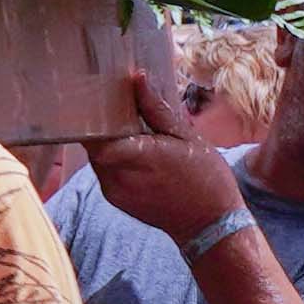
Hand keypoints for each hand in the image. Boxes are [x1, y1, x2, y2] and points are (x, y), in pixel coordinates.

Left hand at [85, 69, 255, 248]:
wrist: (211, 225)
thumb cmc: (206, 178)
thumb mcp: (187, 137)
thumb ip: (157, 109)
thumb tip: (137, 78)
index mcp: (138, 157)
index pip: (94, 135)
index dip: (92, 117)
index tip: (98, 97)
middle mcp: (119, 177)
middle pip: (92, 144)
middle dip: (101, 126)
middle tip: (114, 107)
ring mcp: (114, 191)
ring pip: (96, 157)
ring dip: (107, 142)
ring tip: (127, 129)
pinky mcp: (115, 199)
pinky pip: (103, 171)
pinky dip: (112, 158)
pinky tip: (132, 151)